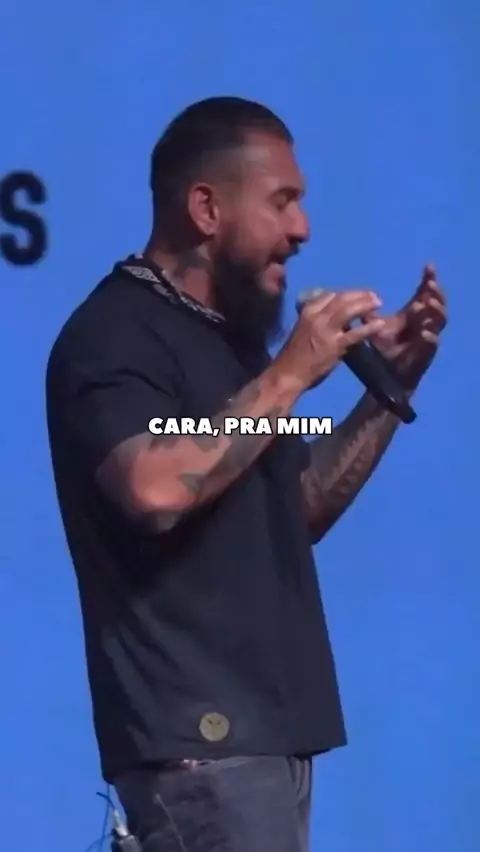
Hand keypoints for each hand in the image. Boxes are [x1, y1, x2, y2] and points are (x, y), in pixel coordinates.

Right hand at [277, 289, 385, 389]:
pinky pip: (356, 333)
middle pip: (342, 298)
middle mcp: (317, 316)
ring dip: (366, 304)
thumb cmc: (295, 355)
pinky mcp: (335, 345)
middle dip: (360, 295)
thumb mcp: (302, 328)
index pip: (330, 295)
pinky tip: (380, 325)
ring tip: (378, 303)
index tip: (357, 296)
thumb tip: (336, 316)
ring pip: (349, 310)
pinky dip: (369, 327)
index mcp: (307, 311)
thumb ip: (318, 320)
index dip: (347, 294)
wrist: (289, 374)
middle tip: (373, 296)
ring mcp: (326, 330)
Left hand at [369, 264, 446, 391]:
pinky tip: (425, 333)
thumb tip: (354, 299)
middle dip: (435, 292)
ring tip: (428, 303)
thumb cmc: (385, 349)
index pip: (424, 293)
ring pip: (440, 320)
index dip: (428, 279)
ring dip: (436, 311)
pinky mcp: (427, 352)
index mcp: (413, 314)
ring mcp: (428, 336)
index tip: (429, 266)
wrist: (388, 374)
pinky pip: (433, 343)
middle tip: (429, 284)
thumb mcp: (374, 328)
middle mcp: (424, 322)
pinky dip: (430, 337)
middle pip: (437, 302)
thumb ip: (368, 315)